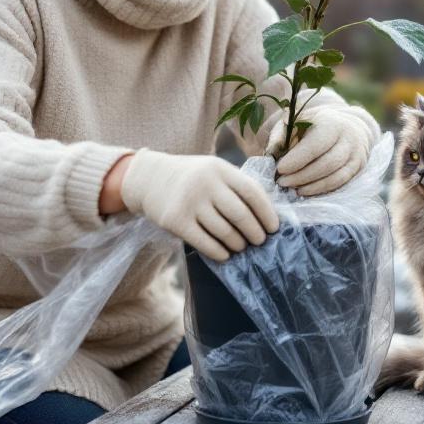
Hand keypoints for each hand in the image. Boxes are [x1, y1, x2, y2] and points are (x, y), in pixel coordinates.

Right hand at [120, 149, 279, 261]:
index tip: (274, 228)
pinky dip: (220, 253)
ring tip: (240, 246)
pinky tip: (225, 254)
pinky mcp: (176, 221)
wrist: (150, 178)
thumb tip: (267, 215)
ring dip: (238, 244)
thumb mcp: (214, 170)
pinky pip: (206, 243)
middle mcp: (205, 183)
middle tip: (259, 241)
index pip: (252, 193)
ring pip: (225, 232)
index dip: (267, 213)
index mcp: (220, 169)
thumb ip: (236, 186)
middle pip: (241, 215)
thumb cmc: (192, 178)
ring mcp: (189, 202)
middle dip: (255, 233)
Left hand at [269, 105, 375, 196]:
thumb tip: (271, 152)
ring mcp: (356, 156)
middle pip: (326, 164)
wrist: (349, 126)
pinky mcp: (357, 169)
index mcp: (332, 124)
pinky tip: (304, 191)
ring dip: (310, 186)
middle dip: (301, 176)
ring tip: (291, 188)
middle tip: (281, 182)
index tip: (279, 169)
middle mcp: (349, 140)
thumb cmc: (316, 124)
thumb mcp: (298, 120)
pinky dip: (320, 189)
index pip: (316, 145)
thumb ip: (283, 133)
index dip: (297, 160)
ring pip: (334, 177)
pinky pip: (339, 184)